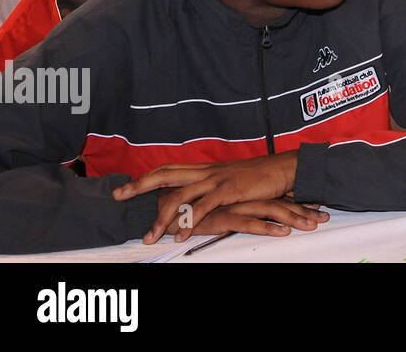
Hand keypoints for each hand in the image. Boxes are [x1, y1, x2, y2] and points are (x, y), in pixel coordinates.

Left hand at [113, 151, 298, 242]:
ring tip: (149, 237)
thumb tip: (195, 197)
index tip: (125, 187)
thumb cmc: (260, 177)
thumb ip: (212, 186)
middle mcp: (206, 171)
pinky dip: (188, 223)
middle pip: (165, 174)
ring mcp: (216, 179)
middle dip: (140, 185)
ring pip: (179, 195)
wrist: (285, 168)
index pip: (168, 168)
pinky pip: (203, 207)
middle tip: (119, 196)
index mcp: (206, 168)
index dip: (146, 176)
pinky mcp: (228, 190)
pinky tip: (180, 237)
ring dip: (161, 217)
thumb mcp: (231, 179)